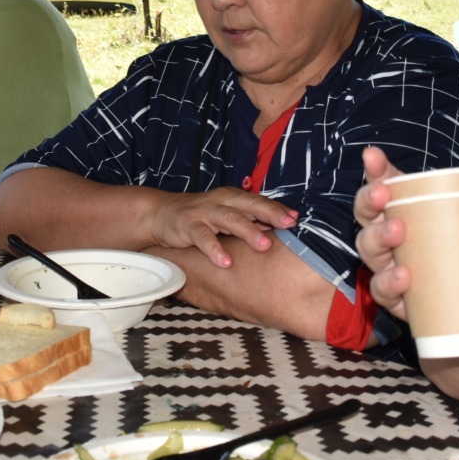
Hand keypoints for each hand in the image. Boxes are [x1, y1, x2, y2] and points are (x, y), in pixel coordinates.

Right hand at [148, 187, 298, 268]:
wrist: (161, 213)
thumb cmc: (201, 216)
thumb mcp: (226, 213)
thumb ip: (250, 219)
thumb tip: (279, 227)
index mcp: (233, 198)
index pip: (259, 202)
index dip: (278, 209)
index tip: (297, 219)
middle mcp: (221, 201)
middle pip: (249, 205)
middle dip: (270, 214)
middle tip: (289, 225)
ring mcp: (204, 212)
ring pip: (229, 219)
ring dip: (248, 231)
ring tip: (264, 245)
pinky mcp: (188, 226)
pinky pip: (203, 238)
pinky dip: (214, 249)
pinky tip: (225, 262)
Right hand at [354, 147, 458, 321]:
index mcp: (414, 214)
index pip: (388, 186)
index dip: (376, 170)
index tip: (372, 155)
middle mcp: (394, 238)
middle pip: (367, 214)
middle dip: (369, 201)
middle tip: (383, 196)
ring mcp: (391, 268)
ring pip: (368, 249)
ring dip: (377, 238)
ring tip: (397, 232)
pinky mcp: (396, 300)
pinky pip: (381, 290)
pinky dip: (389, 282)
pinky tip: (404, 277)